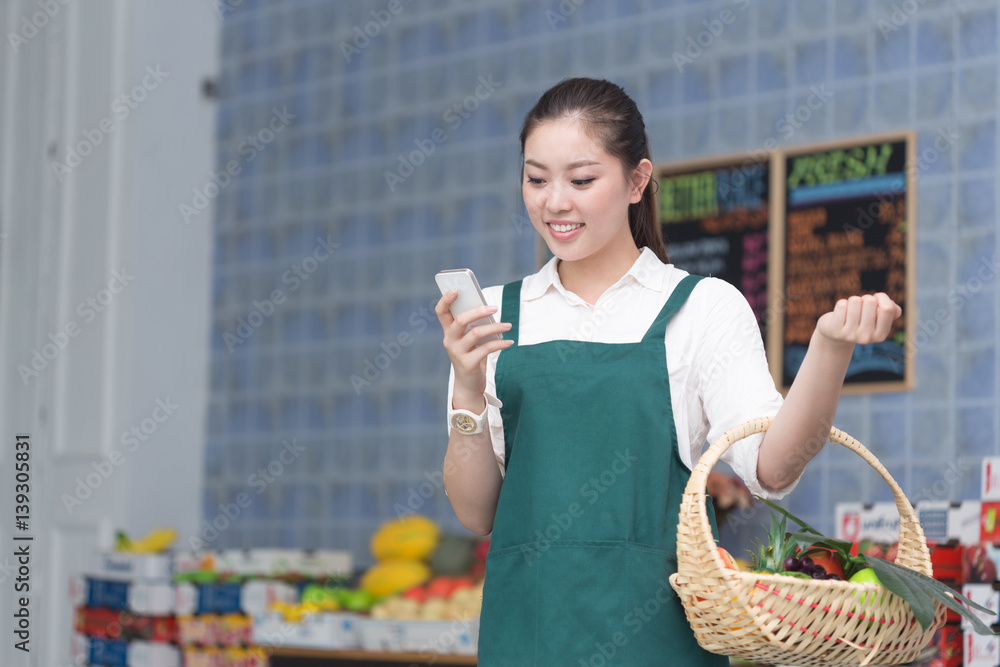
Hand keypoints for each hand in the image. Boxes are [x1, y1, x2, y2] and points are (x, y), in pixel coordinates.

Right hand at [435, 290, 512, 407]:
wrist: (468, 384)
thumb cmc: (471, 356)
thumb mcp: (469, 340)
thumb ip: (474, 325)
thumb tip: (489, 310)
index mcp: (448, 331)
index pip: (441, 312)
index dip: (446, 299)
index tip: (456, 289)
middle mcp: (449, 340)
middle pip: (460, 320)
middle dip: (478, 311)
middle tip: (494, 307)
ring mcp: (457, 353)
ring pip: (476, 333)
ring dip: (494, 327)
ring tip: (508, 325)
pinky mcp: (468, 364)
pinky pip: (486, 349)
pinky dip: (500, 343)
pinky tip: (509, 342)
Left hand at [815, 293, 901, 345]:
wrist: (837, 335)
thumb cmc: (861, 321)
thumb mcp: (878, 318)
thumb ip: (891, 311)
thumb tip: (894, 309)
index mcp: (881, 335)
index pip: (887, 308)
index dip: (882, 297)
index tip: (876, 298)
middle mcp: (866, 338)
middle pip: (870, 302)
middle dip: (865, 298)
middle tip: (860, 306)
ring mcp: (850, 335)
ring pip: (855, 301)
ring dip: (853, 300)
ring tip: (850, 309)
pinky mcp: (834, 330)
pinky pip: (841, 305)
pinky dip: (841, 304)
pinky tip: (840, 313)